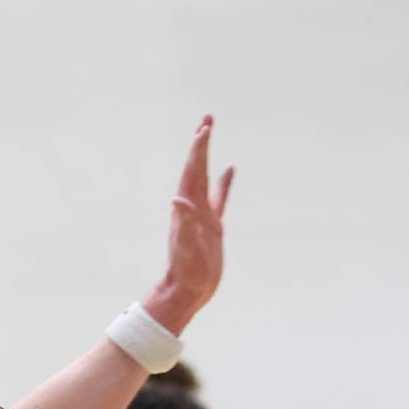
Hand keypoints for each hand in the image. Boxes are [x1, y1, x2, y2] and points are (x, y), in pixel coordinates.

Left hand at [143, 115, 234, 335]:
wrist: (188, 290)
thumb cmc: (185, 271)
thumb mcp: (184, 247)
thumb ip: (183, 224)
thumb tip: (178, 201)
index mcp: (187, 208)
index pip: (193, 172)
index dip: (198, 150)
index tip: (205, 129)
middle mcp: (193, 207)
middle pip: (197, 168)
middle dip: (201, 143)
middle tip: (207, 118)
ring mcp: (203, 215)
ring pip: (207, 178)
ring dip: (208, 156)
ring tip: (210, 133)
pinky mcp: (212, 227)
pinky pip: (219, 198)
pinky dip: (224, 183)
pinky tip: (230, 171)